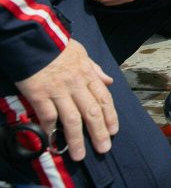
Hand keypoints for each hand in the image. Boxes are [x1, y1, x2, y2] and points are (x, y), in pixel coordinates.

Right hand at [15, 40, 117, 161]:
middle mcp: (76, 84)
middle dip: (99, 132)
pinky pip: (48, 115)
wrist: (34, 38)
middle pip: (92, 111)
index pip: (104, 98)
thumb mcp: (82, 53)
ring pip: (72, 118)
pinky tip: (54, 142)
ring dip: (77, 138)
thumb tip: (109, 81)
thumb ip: (95, 69)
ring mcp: (58, 90)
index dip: (110, 116)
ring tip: (79, 154)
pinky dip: (51, 129)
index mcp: (88, 74)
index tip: (114, 131)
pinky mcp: (39, 93)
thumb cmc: (58, 46)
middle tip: (104, 149)